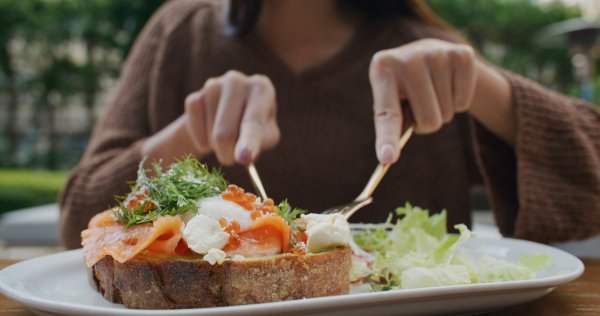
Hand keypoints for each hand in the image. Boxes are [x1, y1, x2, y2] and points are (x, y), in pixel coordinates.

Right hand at [142, 70, 279, 166]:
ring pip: (210, 135)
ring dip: (217, 147)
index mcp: (261, 88)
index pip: (253, 121)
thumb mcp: (267, 135)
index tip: (243, 158)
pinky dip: (202, 142)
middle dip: (228, 154)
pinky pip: (195, 131)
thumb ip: (260, 144)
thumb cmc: (254, 126)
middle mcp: (236, 81)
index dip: (248, 142)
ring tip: (227, 137)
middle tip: (234, 158)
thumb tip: (244, 156)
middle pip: (225, 133)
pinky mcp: (193, 97)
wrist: (229, 114)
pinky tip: (211, 132)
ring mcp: (212, 86)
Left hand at [369, 38, 476, 162]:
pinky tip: (449, 85)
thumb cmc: (403, 87)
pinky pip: (464, 103)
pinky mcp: (462, 54)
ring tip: (433, 91)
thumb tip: (387, 158)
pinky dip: (460, 102)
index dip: (387, 139)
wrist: (427, 52)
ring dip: (442, 111)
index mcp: (382, 69)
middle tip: (420, 105)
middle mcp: (408, 58)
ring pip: (447, 114)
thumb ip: (391, 126)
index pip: (387, 114)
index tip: (388, 158)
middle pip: (428, 120)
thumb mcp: (390, 100)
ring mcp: (436, 53)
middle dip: (427, 123)